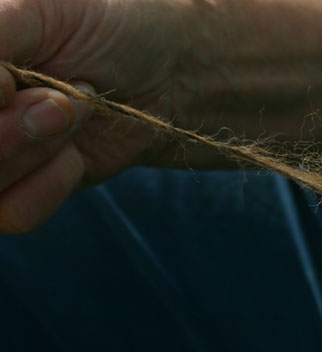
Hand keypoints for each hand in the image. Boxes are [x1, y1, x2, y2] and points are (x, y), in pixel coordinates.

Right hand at [0, 0, 197, 232]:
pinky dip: (52, 183)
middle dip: (4, 131)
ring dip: (33, 149)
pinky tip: (74, 154)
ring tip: (73, 112)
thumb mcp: (37, 9)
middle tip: (56, 100)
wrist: (158, 74)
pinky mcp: (20, 194)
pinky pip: (13, 214)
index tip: (8, 78)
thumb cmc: (98, 28)